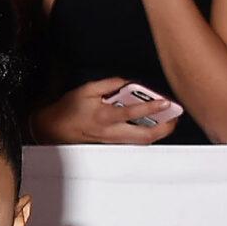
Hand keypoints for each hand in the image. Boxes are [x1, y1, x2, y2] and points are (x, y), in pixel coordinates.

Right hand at [32, 76, 177, 143]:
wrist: (51, 129)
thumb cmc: (68, 110)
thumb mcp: (87, 89)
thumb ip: (110, 84)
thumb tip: (128, 82)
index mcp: (104, 116)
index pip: (132, 113)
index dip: (152, 107)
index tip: (165, 102)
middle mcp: (110, 132)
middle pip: (144, 136)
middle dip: (164, 128)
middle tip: (175, 117)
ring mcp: (112, 140)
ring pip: (141, 141)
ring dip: (158, 132)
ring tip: (168, 120)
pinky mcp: (111, 143)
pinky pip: (133, 140)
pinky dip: (146, 133)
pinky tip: (152, 125)